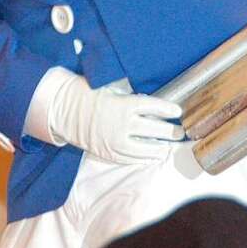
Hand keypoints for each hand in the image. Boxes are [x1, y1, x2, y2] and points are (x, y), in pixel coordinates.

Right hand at [48, 74, 184, 164]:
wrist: (67, 111)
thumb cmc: (92, 96)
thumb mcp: (113, 89)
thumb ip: (132, 95)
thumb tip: (152, 100)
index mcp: (125, 105)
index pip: (154, 107)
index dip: (168, 110)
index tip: (178, 111)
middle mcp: (122, 124)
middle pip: (154, 130)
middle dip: (169, 132)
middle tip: (179, 132)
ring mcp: (115, 141)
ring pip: (144, 149)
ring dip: (159, 148)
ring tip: (168, 147)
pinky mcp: (108, 152)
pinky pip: (130, 158)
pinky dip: (143, 158)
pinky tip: (152, 156)